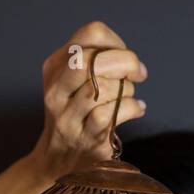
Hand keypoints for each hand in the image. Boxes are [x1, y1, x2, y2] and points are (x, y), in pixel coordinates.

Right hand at [30, 20, 147, 178]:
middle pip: (88, 60)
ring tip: (128, 97)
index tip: (125, 58)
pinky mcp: (85, 138)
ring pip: (102, 88)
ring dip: (127, 89)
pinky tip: (137, 109)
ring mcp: (68, 117)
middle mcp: (55, 91)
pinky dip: (132, 108)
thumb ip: (96, 61)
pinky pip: (112, 114)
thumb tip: (130, 60)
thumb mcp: (74, 81)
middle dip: (125, 62)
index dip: (117, 43)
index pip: (90, 34)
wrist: (58, 159)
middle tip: (138, 74)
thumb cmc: (76, 112)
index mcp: (54, 67)